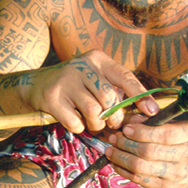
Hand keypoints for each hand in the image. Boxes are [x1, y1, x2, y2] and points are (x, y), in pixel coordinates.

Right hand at [23, 50, 155, 133]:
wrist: (35, 85)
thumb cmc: (74, 85)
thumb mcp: (94, 78)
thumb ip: (115, 89)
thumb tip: (142, 112)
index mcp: (97, 59)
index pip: (125, 77)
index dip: (141, 96)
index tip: (152, 112)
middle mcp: (82, 66)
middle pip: (110, 98)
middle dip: (115, 117)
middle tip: (111, 124)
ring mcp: (65, 81)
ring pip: (94, 112)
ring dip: (97, 124)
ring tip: (93, 123)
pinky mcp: (52, 98)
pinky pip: (76, 122)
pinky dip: (79, 128)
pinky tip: (75, 122)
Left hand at [104, 103, 187, 187]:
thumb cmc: (179, 141)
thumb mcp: (172, 126)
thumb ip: (151, 121)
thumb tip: (128, 122)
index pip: (165, 135)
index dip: (141, 132)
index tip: (126, 128)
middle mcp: (187, 157)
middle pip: (149, 152)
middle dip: (125, 144)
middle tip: (114, 137)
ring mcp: (176, 176)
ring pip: (140, 167)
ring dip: (120, 157)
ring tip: (111, 149)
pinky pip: (138, 179)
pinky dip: (123, 169)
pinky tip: (116, 162)